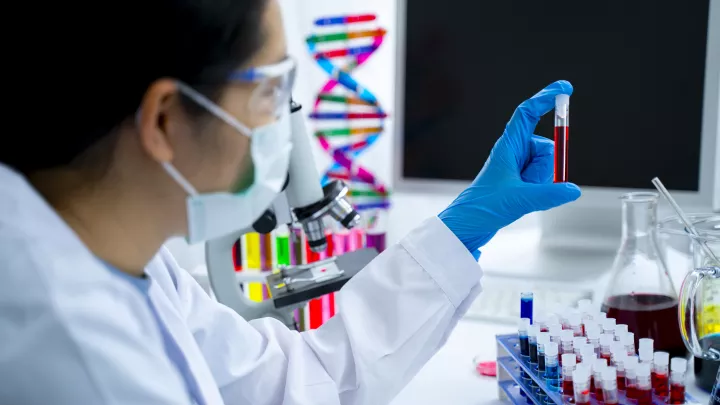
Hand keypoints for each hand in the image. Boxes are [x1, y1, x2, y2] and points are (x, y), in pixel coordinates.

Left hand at [438, 81, 580, 258]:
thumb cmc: (482, 208)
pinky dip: (541, 191)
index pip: (528, 113)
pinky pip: (544, 181)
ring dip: (541, 182)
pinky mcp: (520, 182)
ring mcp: (518, 168)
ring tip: (520, 194)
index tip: (565, 89)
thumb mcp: (519, 200)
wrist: (466, 226)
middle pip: (546, 147)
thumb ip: (548, 194)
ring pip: (547, 166)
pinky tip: (524, 201)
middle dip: (544, 167)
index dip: (546, 98)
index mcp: (507, 147)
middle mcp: (513, 153)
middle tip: (525, 184)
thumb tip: (572, 189)